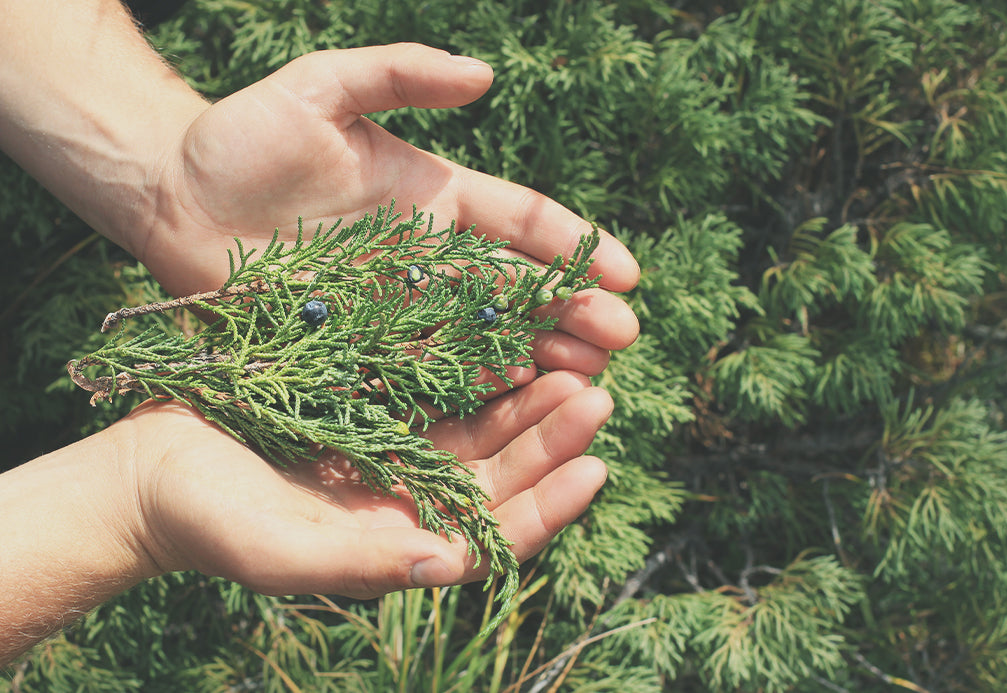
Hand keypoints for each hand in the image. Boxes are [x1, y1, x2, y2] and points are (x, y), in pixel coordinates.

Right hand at [124, 371, 609, 595]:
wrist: (152, 470)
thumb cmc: (206, 520)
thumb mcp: (279, 547)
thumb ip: (361, 560)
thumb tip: (446, 562)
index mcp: (401, 542)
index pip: (494, 534)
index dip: (549, 505)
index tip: (597, 468)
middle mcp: (411, 499)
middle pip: (501, 473)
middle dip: (551, 439)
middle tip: (597, 395)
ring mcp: (395, 451)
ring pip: (482, 427)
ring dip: (528, 400)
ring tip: (572, 362)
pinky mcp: (375, 407)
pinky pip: (442, 388)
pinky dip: (478, 368)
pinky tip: (507, 338)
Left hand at [135, 43, 638, 377]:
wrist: (175, 195)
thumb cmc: (246, 135)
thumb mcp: (323, 87)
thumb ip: (399, 74)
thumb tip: (484, 75)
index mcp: (436, 196)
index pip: (521, 221)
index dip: (575, 245)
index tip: (626, 274)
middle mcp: (429, 256)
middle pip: (516, 287)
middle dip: (573, 311)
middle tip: (621, 341)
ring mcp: (398, 307)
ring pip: (482, 335)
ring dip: (538, 356)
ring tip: (586, 379)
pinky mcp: (360, 345)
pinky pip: (424, 369)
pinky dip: (469, 386)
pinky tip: (510, 402)